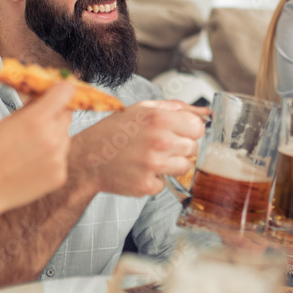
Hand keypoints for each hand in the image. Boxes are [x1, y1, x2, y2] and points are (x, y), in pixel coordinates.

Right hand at [0, 81, 77, 216]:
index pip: (66, 91)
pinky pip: (61, 158)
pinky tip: (32, 164)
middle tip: (40, 123)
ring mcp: (58, 158)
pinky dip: (51, 158)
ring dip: (54, 137)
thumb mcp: (7, 120)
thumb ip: (31, 108)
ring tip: (30, 149)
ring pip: (65, 137)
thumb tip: (46, 96)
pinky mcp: (60, 175)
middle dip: (56, 115)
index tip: (59, 92)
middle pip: (67, 115)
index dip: (62, 90)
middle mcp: (52, 137)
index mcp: (37, 119)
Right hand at [71, 100, 207, 197]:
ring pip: (185, 167)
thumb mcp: (142, 109)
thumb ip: (176, 108)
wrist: (87, 158)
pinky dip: (155, 179)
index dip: (189, 130)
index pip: (198, 127)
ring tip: (151, 158)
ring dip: (171, 164)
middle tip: (160, 146)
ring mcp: (153, 165)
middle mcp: (158, 141)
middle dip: (180, 147)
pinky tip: (140, 170)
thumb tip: (206, 112)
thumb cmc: (114, 132)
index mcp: (159, 119)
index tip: (178, 132)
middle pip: (193, 148)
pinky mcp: (146, 185)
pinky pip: (165, 183)